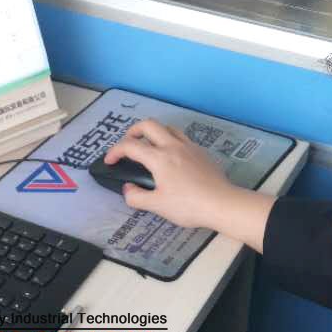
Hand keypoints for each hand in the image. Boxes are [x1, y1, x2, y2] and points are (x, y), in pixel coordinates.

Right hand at [104, 119, 238, 228]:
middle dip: (133, 130)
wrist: (222, 203)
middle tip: (128, 144)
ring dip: (154, 132)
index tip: (109, 161)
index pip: (130, 146)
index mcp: (159, 158)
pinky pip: (182, 138)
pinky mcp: (201, 152)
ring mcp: (189, 147)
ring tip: (149, 146)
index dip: (115, 151)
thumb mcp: (157, 206)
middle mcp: (173, 146)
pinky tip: (171, 157)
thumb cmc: (188, 206)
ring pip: (168, 128)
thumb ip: (137, 197)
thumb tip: (128, 189)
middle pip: (149, 125)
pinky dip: (170, 140)